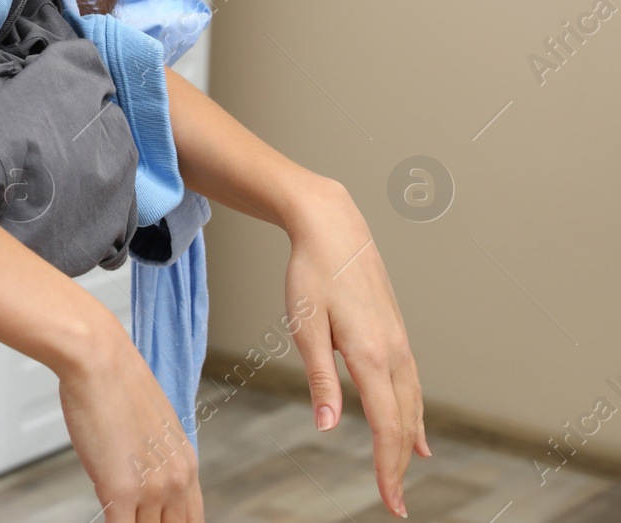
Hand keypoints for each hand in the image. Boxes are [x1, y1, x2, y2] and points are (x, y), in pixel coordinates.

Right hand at [57, 311, 204, 521]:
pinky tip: (104, 518)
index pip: (192, 521)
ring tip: (116, 512)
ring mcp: (150, 488)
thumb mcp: (152, 424)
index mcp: (187, 464)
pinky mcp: (119, 490)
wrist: (98, 358)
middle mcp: (175, 480)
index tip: (155, 522)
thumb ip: (154, 457)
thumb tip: (139, 473)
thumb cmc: (115, 382)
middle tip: (132, 516)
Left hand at [284, 179, 430, 517]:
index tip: (390, 501)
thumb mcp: (305, 325)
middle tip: (395, 504)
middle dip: (399, 465)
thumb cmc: (311, 273)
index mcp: (371, 354)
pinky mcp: (397, 333)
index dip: (388, 467)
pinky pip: (411, 385)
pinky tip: (416, 431)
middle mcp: (394, 352)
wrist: (334, 227)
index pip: (387, 426)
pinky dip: (415, 414)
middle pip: (404, 422)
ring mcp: (400, 342)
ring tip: (405, 473)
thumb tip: (327, 426)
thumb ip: (320, 378)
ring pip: (412, 404)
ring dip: (409, 442)